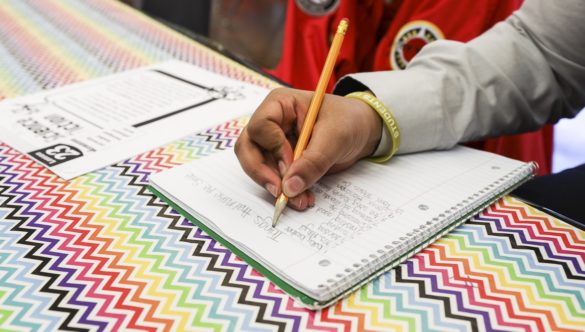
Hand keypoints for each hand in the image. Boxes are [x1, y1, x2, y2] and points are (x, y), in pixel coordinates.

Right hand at [235, 87, 381, 209]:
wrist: (362, 132)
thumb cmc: (348, 121)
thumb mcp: (335, 138)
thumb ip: (312, 162)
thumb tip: (289, 188)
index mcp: (280, 104)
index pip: (260, 126)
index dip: (273, 148)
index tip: (291, 165)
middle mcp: (271, 122)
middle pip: (248, 148)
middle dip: (262, 173)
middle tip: (280, 192)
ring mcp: (274, 143)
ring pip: (258, 167)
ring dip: (276, 187)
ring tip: (300, 201)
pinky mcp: (281, 160)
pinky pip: (274, 178)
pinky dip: (286, 191)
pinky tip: (303, 198)